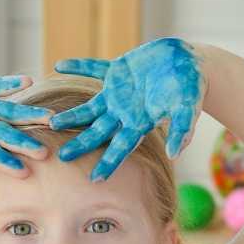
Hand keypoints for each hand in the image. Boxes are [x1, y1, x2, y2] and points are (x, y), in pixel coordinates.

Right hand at [0, 70, 47, 183]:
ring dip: (31, 114)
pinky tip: (28, 81)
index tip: (24, 173)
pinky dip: (12, 84)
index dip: (6, 162)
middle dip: (26, 144)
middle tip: (47, 153)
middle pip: (8, 136)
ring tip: (52, 117)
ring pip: (12, 111)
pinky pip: (0, 85)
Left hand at [49, 38, 202, 180]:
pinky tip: (58, 65)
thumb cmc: (192, 88)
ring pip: (90, 107)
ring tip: (51, 122)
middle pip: (99, 132)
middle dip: (81, 144)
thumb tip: (173, 154)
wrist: (190, 64)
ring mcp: (120, 92)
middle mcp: (126, 111)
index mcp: (141, 122)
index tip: (94, 179)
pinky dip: (78, 66)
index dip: (109, 162)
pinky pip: (94, 68)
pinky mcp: (119, 70)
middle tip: (61, 157)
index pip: (122, 146)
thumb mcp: (189, 109)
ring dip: (72, 115)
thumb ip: (182, 130)